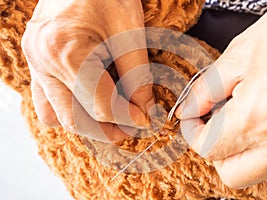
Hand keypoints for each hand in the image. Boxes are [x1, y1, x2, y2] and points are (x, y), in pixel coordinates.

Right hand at [21, 0, 154, 141]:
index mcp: (65, 50)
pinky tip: (89, 102)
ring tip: (112, 117)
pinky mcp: (38, 63)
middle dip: (107, 130)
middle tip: (131, 128)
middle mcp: (42, 61)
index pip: (100, 105)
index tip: (146, 119)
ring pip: (57, 116)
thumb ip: (137, 76)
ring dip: (87, 123)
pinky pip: (47, 102)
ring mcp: (35, 63)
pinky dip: (70, 109)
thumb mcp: (130, 32)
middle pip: (75, 120)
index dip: (127, 117)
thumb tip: (144, 110)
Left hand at [175, 0, 266, 187]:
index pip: (209, 148)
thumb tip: (188, 110)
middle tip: (213, 123)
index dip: (192, 133)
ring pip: (255, 172)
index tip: (192, 118)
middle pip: (231, 173)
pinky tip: (261, 122)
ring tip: (240, 118)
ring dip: (238, 152)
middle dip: (214, 150)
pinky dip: (261, 149)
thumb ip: (207, 89)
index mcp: (259, 116)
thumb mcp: (240, 55)